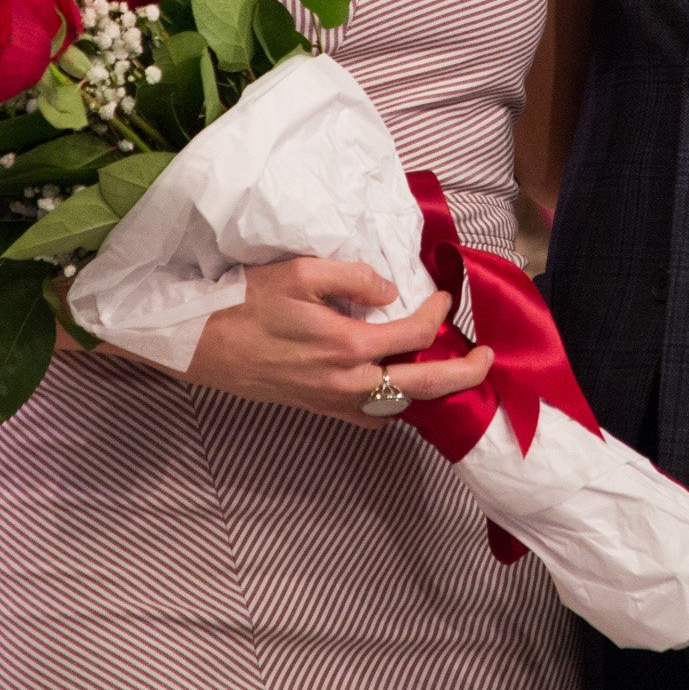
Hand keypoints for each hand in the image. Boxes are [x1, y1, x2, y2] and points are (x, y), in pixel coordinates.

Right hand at [184, 258, 491, 427]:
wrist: (200, 345)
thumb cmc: (245, 302)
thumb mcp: (298, 273)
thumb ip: (352, 278)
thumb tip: (389, 292)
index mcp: (347, 345)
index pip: (414, 334)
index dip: (437, 313)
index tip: (443, 296)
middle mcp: (347, 382)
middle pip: (423, 387)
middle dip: (464, 375)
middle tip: (488, 359)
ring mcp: (333, 401)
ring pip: (399, 406)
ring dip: (429, 390)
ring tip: (449, 370)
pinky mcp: (319, 408)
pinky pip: (371, 416)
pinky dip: (394, 404)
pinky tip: (399, 387)